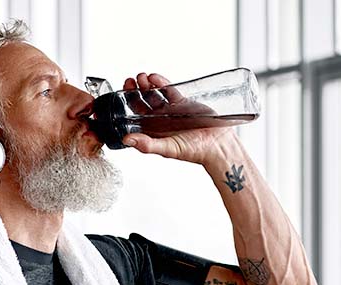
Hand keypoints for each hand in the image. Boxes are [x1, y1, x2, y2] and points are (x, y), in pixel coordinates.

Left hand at [120, 72, 240, 164]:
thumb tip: (126, 139)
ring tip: (142, 77)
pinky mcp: (183, 102)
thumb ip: (147, 145)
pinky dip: (162, 83)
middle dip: (135, 90)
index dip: (127, 103)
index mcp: (153, 131)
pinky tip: (155, 78)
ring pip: (155, 94)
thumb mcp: (167, 149)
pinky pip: (169, 90)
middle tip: (131, 81)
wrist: (218, 145)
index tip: (123, 92)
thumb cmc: (194, 151)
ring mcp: (171, 110)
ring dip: (147, 85)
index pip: (135, 114)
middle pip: (143, 101)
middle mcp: (160, 120)